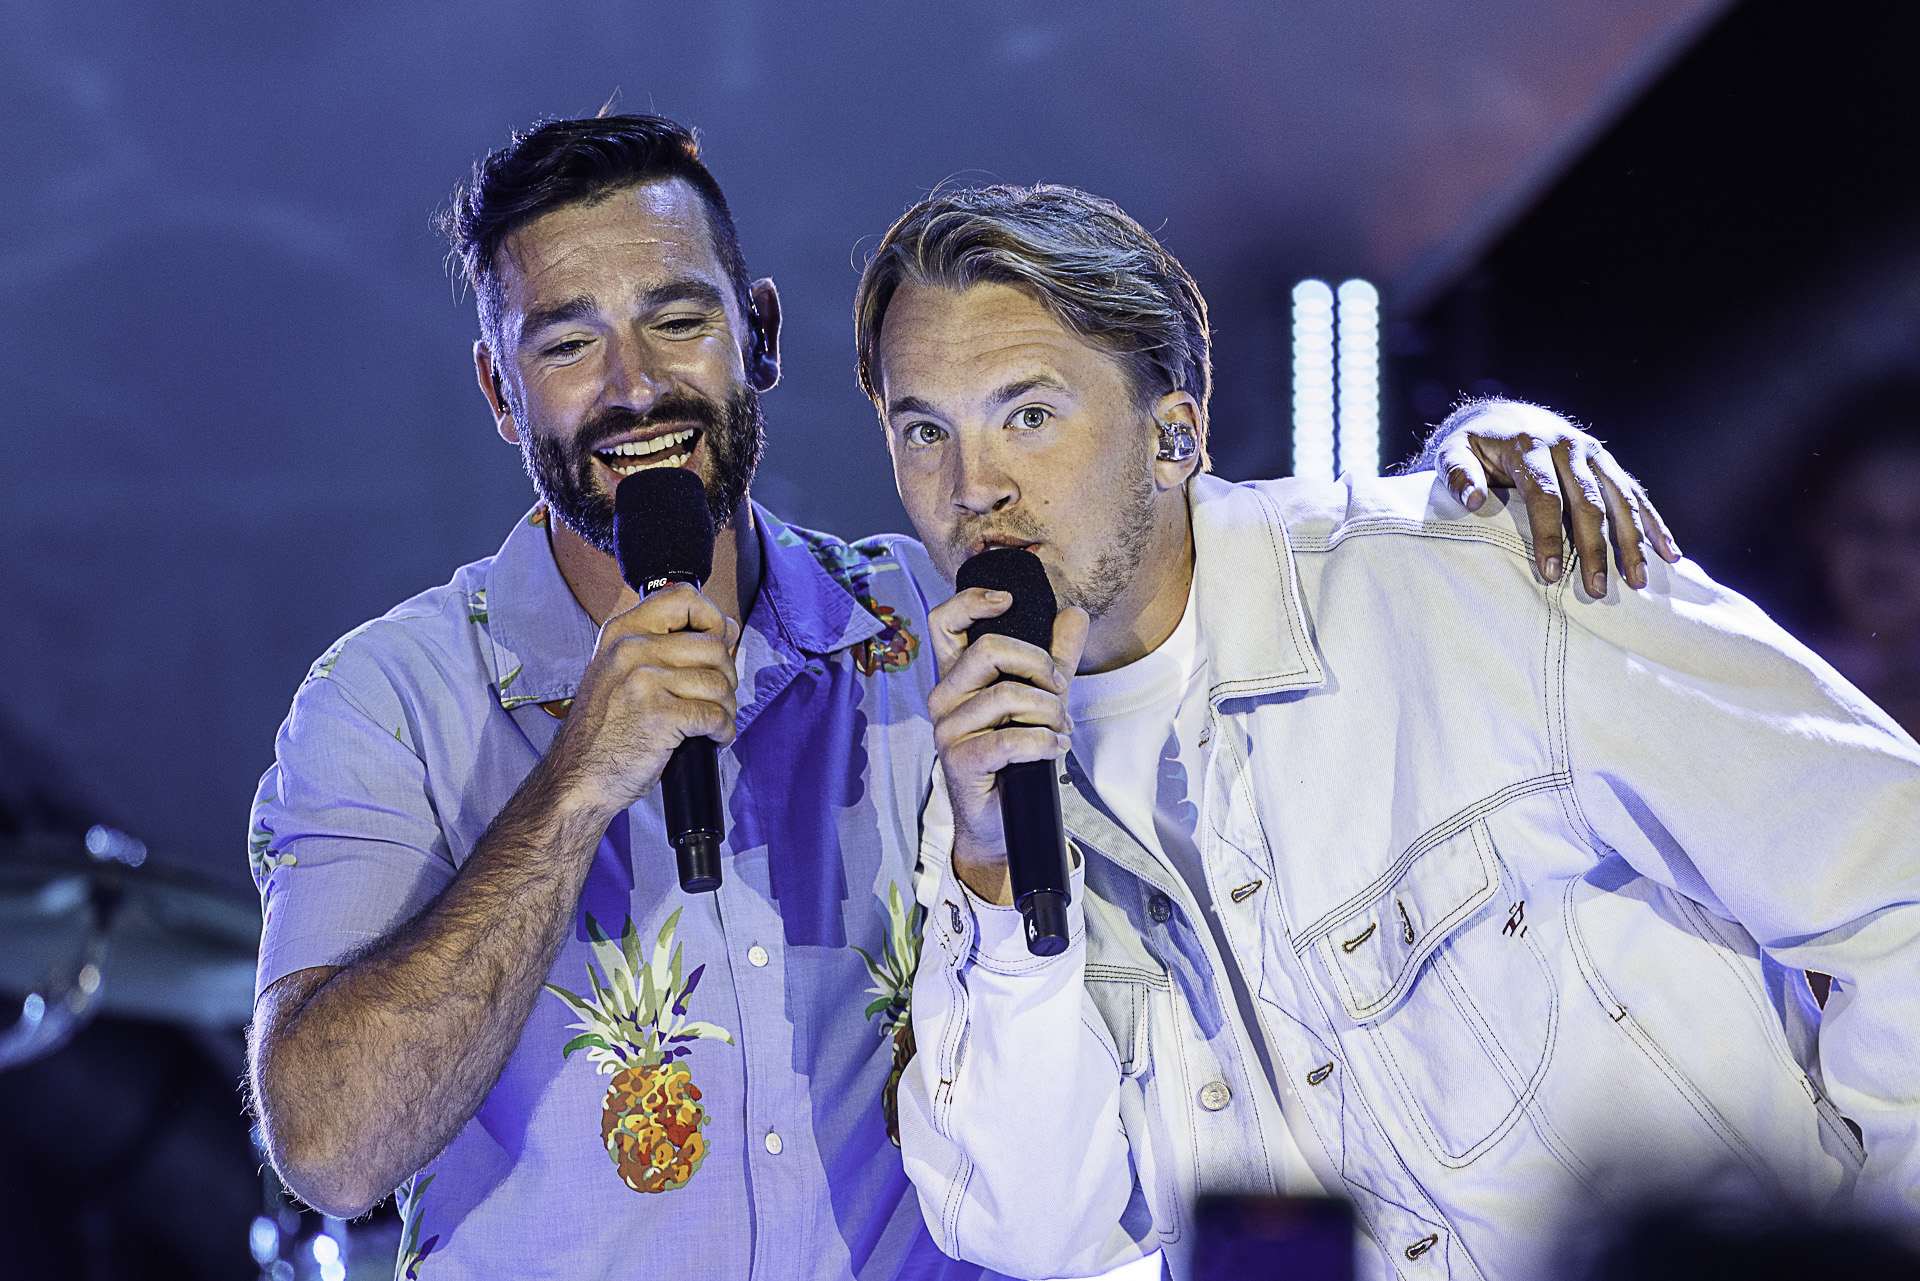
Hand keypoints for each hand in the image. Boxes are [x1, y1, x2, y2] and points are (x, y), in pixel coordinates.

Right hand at [550, 583, 740, 816]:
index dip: (712, 618)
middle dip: (726, 676)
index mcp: (622, 632)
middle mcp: (631, 649)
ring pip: (719, 682)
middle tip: (714, 699)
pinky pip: (715, 715)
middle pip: (713, 645)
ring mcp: (644, 681)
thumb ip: (664, 645)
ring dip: (726, 707)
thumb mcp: (621, 671)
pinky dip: (723, 731)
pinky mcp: (659, 715)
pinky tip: (711, 739)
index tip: (719, 642)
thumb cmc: (604, 730)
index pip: (683, 596)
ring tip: (711, 723)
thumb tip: (727, 628)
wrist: (578, 777)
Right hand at [927, 588, 1089, 904]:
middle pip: (987, 650)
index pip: (944, 622)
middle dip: (1037, 663)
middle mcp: (945, 697)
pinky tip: (1055, 748)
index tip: (1007, 600)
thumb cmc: (1014, 756)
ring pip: (1005, 696)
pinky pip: (1007, 739)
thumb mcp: (1040, 698)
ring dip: (1047, 711)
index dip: (971, 602)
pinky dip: (1042, 742)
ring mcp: (948, 730)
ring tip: (1060, 728)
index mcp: (957, 676)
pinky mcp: (960, 760)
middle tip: (1059, 686)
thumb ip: (1056, 655)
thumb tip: (1075, 613)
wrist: (1001, 819)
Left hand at [1432, 400, 1680, 595]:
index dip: (1549, 535)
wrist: (1505, 415)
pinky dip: (1654, 523)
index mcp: (1531, 446)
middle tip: (1597, 590)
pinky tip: (1670, 552)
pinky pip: (1634, 495)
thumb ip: (1458, 473)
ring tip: (1638, 580)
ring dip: (1632, 541)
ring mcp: (1593, 455)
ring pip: (1620, 500)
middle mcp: (1568, 447)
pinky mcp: (1606, 464)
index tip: (1551, 573)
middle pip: (1588, 502)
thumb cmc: (1476, 444)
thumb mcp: (1454, 451)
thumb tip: (1472, 500)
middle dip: (1595, 549)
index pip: (1545, 495)